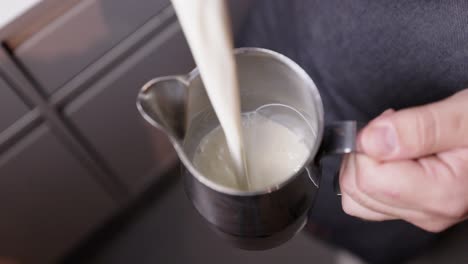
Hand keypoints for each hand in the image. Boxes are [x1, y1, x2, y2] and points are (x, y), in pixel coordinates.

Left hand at [339, 89, 467, 231]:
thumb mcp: (464, 114)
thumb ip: (419, 127)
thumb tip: (371, 141)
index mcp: (441, 193)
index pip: (368, 177)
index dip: (369, 142)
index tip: (392, 123)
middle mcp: (429, 212)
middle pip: (357, 189)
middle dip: (365, 152)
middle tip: (397, 129)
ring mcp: (420, 212)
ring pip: (357, 197)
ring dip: (365, 163)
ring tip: (398, 141)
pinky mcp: (413, 207)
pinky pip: (367, 198)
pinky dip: (369, 173)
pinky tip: (393, 155)